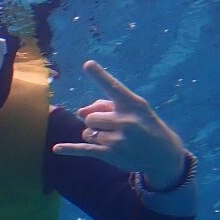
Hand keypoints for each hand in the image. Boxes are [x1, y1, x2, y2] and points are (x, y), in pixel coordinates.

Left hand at [52, 61, 186, 187]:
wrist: (163, 154)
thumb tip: (79, 112)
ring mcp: (118, 139)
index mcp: (133, 104)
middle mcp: (126, 121)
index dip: (100, 76)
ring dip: (95, 135)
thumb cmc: (143, 125)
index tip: (87, 64)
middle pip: (89, 116)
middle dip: (96, 121)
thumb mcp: (133, 110)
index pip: (113, 87)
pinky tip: (57, 149)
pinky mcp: (111, 155)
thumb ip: (105, 105)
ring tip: (114, 139)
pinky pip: (84, 149)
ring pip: (87, 132)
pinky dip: (69, 149)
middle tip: (114, 127)